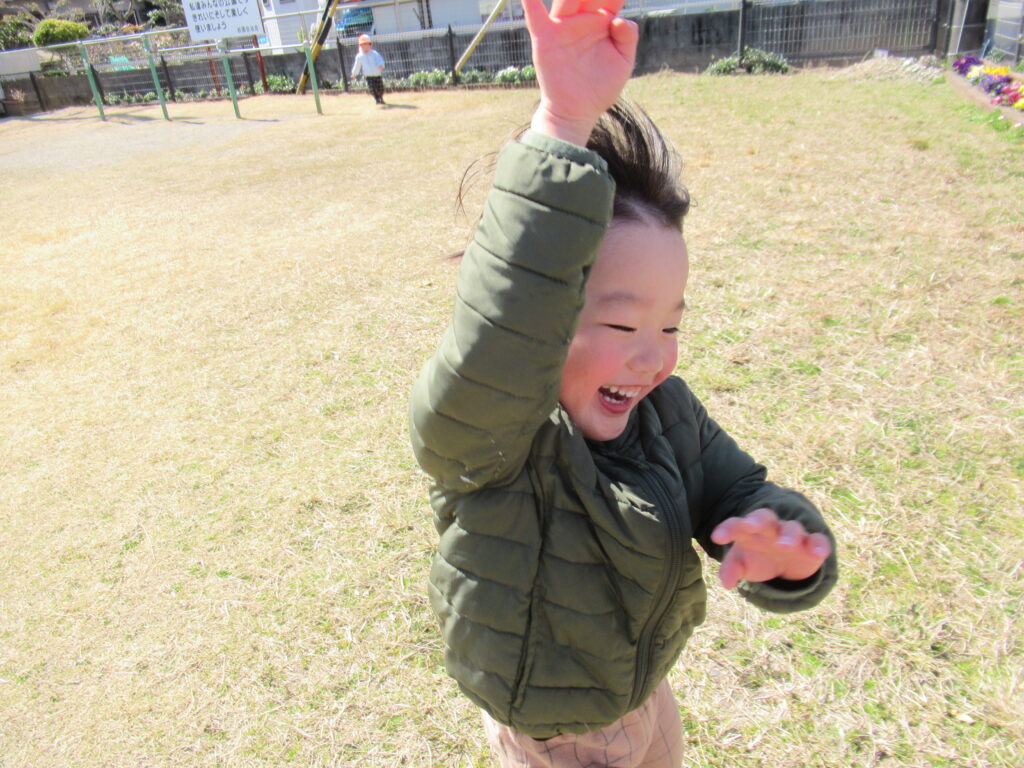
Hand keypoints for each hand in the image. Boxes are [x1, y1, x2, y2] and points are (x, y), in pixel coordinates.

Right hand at [522, 0, 638, 144]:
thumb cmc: (601, 87)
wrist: (578, 111)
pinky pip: (534, 15)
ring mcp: (562, 26)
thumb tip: (619, 18)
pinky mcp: (545, 38)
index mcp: (603, 19)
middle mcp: (582, 17)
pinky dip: (529, 1)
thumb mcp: (623, 62)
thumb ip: (627, 37)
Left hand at [711, 508, 830, 589]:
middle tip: (750, 526)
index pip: (736, 524)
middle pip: (764, 518)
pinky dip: (819, 545)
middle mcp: (771, 528)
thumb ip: (731, 569)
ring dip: (789, 535)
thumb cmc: (758, 558)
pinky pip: (818, 540)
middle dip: (757, 520)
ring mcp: (793, 534)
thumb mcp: (743, 563)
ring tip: (785, 546)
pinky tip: (818, 554)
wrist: (786, 560)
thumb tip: (726, 583)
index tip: (717, 537)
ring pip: (792, 528)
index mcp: (750, 530)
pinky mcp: (812, 544)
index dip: (727, 529)